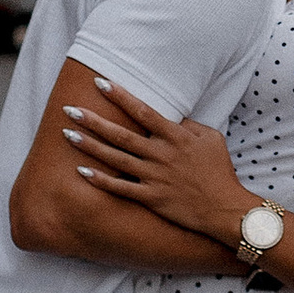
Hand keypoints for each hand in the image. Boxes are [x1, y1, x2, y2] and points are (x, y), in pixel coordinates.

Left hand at [62, 79, 252, 243]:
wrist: (226, 209)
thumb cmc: (219, 171)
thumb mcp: (211, 139)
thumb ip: (188, 126)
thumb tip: (170, 117)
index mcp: (176, 137)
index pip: (143, 111)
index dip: (120, 96)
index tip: (100, 83)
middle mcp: (161, 155)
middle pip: (121, 134)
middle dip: (93, 120)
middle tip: (69, 109)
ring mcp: (155, 177)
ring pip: (116, 159)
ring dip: (90, 146)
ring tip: (68, 134)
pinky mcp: (152, 198)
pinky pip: (121, 188)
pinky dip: (101, 180)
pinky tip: (81, 171)